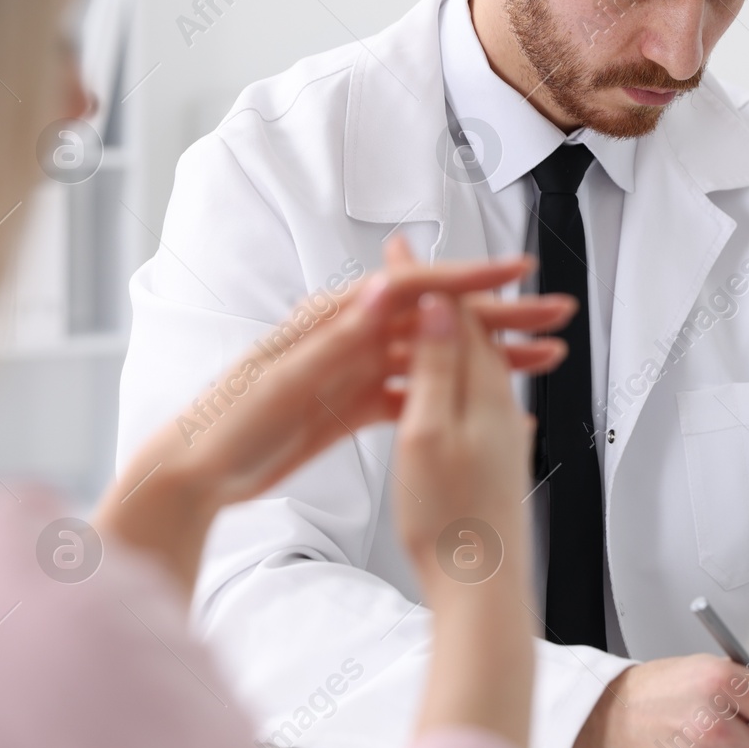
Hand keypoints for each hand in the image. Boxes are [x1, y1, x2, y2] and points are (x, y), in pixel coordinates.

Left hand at [96, 243, 574, 592]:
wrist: (197, 473)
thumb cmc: (229, 424)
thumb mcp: (285, 380)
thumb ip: (337, 337)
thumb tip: (383, 290)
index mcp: (332, 318)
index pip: (415, 288)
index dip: (469, 280)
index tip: (516, 274)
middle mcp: (349, 334)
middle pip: (437, 319)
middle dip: (500, 316)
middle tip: (551, 316)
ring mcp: (355, 368)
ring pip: (437, 356)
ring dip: (488, 357)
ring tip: (541, 360)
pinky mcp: (354, 403)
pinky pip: (418, 390)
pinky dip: (454, 393)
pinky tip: (486, 402)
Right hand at [395, 293, 538, 747]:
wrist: (483, 589)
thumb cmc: (451, 520)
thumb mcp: (428, 433)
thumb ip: (435, 367)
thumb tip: (439, 306)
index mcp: (482, 391)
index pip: (454, 314)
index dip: (424, 279)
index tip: (397, 249)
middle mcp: (499, 404)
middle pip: (469, 334)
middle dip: (439, 298)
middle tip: (408, 268)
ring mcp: (500, 432)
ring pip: (472, 367)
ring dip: (447, 335)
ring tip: (422, 315)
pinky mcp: (492, 459)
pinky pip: (471, 401)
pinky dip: (450, 379)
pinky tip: (438, 389)